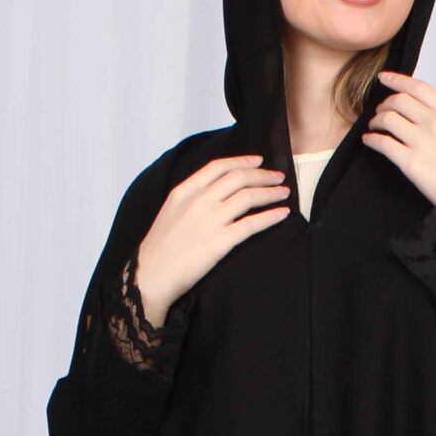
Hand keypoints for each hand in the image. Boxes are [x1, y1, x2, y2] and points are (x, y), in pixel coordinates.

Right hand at [132, 154, 289, 320]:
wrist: (152, 276)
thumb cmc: (160, 249)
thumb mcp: (170, 212)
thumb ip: (191, 199)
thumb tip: (215, 192)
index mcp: (184, 191)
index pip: (218, 167)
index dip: (242, 161)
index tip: (259, 160)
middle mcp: (198, 201)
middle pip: (238, 178)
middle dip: (262, 175)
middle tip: (278, 176)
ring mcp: (209, 221)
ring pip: (248, 197)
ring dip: (270, 192)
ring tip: (284, 192)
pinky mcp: (219, 242)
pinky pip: (252, 224)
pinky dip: (270, 216)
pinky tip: (281, 213)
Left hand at [361, 71, 435, 209]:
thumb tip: (418, 103)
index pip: (418, 87)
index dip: (397, 79)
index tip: (383, 77)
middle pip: (399, 100)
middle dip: (384, 104)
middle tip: (380, 111)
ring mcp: (423, 142)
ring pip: (388, 118)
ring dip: (376, 120)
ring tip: (375, 126)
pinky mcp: (411, 162)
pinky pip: (382, 143)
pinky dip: (371, 139)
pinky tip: (369, 140)